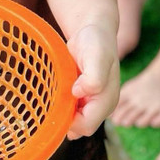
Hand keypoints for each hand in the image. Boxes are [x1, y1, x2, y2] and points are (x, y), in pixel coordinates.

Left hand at [66, 24, 119, 138]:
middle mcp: (101, 106)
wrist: (93, 31)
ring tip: (55, 93)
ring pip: (73, 121)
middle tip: (53, 98)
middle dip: (65, 118)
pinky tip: (56, 92)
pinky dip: (61, 105)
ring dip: (62, 112)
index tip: (58, 102)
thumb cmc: (96, 42)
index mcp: (107, 101)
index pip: (86, 126)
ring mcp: (92, 102)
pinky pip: (70, 110)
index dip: (70, 120)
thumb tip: (79, 93)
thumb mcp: (97, 56)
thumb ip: (93, 78)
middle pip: (79, 127)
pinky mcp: (83, 97)